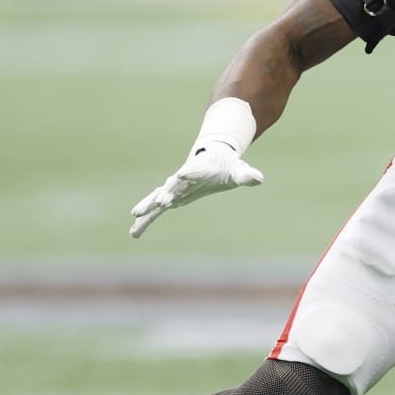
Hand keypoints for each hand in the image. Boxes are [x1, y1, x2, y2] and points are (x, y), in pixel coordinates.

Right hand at [129, 147, 263, 237]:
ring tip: (135, 216)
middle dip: (165, 193)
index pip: (190, 172)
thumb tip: (259, 179)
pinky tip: (134, 233)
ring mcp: (174, 189)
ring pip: (157, 198)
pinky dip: (146, 220)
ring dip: (147, 207)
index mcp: (197, 170)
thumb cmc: (226, 167)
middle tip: (159, 201)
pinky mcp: (172, 198)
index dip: (185, 176)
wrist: (212, 161)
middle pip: (171, 186)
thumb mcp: (238, 171)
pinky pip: (156, 210)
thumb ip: (246, 175)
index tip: (180, 177)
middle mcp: (182, 179)